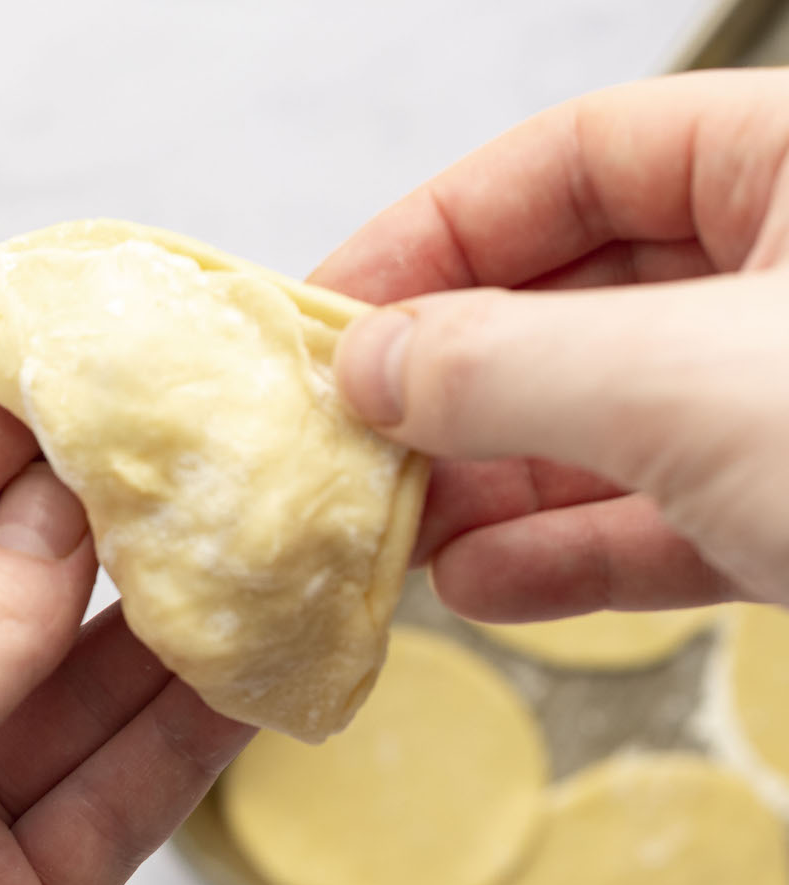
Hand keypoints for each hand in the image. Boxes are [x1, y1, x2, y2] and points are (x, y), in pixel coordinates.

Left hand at [0, 367, 251, 884]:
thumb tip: (61, 501)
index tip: (70, 342)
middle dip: (90, 508)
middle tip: (186, 427)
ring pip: (79, 673)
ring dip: (164, 609)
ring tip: (247, 527)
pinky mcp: (30, 871)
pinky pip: (126, 771)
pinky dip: (196, 718)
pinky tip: (255, 653)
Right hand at [316, 69, 788, 620]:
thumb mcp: (689, 381)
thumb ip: (509, 365)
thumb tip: (368, 368)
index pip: (575, 160)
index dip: (438, 231)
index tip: (337, 311)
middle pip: (575, 303)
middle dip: (456, 385)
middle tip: (353, 436)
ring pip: (609, 423)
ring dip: (490, 484)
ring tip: (394, 527)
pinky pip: (665, 517)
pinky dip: (568, 552)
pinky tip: (481, 581)